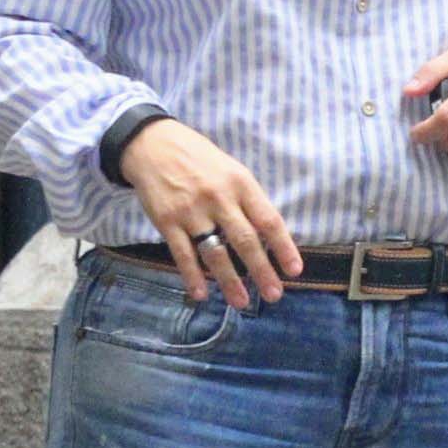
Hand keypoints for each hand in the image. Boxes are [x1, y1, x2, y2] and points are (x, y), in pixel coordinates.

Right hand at [121, 119, 302, 307]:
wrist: (152, 144)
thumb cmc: (199, 159)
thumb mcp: (231, 169)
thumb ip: (248, 200)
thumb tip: (268, 235)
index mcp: (240, 183)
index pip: (268, 219)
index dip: (284, 247)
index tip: (295, 271)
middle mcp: (218, 197)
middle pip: (244, 240)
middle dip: (261, 270)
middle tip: (274, 295)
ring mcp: (191, 211)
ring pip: (215, 252)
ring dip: (229, 280)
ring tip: (241, 302)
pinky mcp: (167, 221)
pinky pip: (182, 253)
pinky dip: (191, 276)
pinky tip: (201, 293)